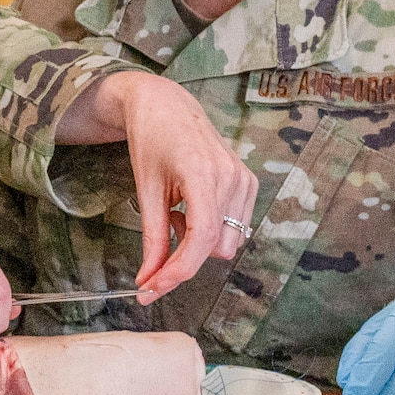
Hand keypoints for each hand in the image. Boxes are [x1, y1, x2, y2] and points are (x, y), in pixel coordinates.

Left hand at [59, 71, 258, 300]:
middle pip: (216, 248)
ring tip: (175, 212)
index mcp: (203, 172)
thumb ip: (152, 239)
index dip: (178, 271)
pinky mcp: (249, 182)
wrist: (167, 106)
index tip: (153, 289)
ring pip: (228, 243)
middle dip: (185, 257)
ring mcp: (244, 179)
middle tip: (158, 241)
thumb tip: (148, 282)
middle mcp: (231, 177)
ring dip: (198, 242)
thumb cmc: (151, 140)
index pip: (202, 238)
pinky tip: (191, 206)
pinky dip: (210, 229)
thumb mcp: (146, 190)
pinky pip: (235, 227)